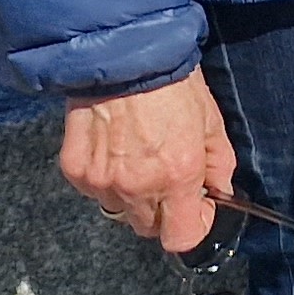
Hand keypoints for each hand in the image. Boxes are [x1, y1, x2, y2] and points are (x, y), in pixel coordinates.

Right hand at [61, 70, 235, 253]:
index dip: (193, 226)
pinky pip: (93, 191)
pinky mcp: (74, 170)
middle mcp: (137, 186)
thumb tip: (220, 191)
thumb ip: (220, 164)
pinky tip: (113, 149)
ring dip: (131, 195)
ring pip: (119, 210)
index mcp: (177, 176)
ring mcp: (102, 181)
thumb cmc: (173, 85)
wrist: (123, 56)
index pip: (181, 238)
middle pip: (148, 228)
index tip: (198, 208)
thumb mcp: (211, 121)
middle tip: (167, 178)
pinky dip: (105, 179)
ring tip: (137, 157)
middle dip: (162, 211)